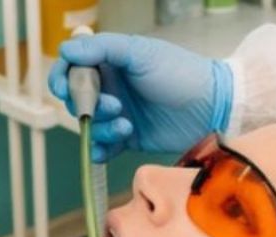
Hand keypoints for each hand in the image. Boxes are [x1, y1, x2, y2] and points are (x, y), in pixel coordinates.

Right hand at [47, 34, 233, 160]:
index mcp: (111, 63)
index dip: (63, 78)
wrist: (212, 107)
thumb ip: (102, 49)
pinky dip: (100, 150)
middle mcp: (112, 87)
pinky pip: (102, 148)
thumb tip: (66, 47)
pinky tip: (110, 147)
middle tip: (113, 106)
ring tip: (125, 125)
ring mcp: (119, 114)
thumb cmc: (180, 73)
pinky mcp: (128, 138)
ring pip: (90, 126)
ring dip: (101, 128)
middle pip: (77, 100)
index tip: (65, 88)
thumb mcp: (140, 53)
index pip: (72, 68)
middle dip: (87, 106)